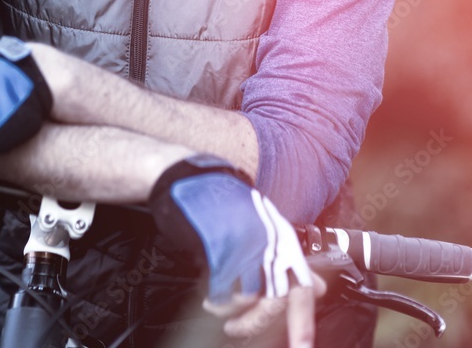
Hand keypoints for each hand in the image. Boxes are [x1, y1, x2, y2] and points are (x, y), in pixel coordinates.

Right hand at [149, 155, 322, 346]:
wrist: (199, 185)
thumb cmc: (234, 211)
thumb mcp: (271, 234)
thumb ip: (293, 266)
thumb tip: (319, 290)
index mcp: (285, 242)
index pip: (301, 290)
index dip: (303, 324)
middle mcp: (270, 244)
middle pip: (273, 302)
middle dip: (254, 325)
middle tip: (237, 332)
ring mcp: (246, 247)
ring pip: (246, 299)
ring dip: (230, 309)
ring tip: (218, 306)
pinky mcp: (222, 251)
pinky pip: (222, 292)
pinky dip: (215, 299)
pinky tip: (209, 294)